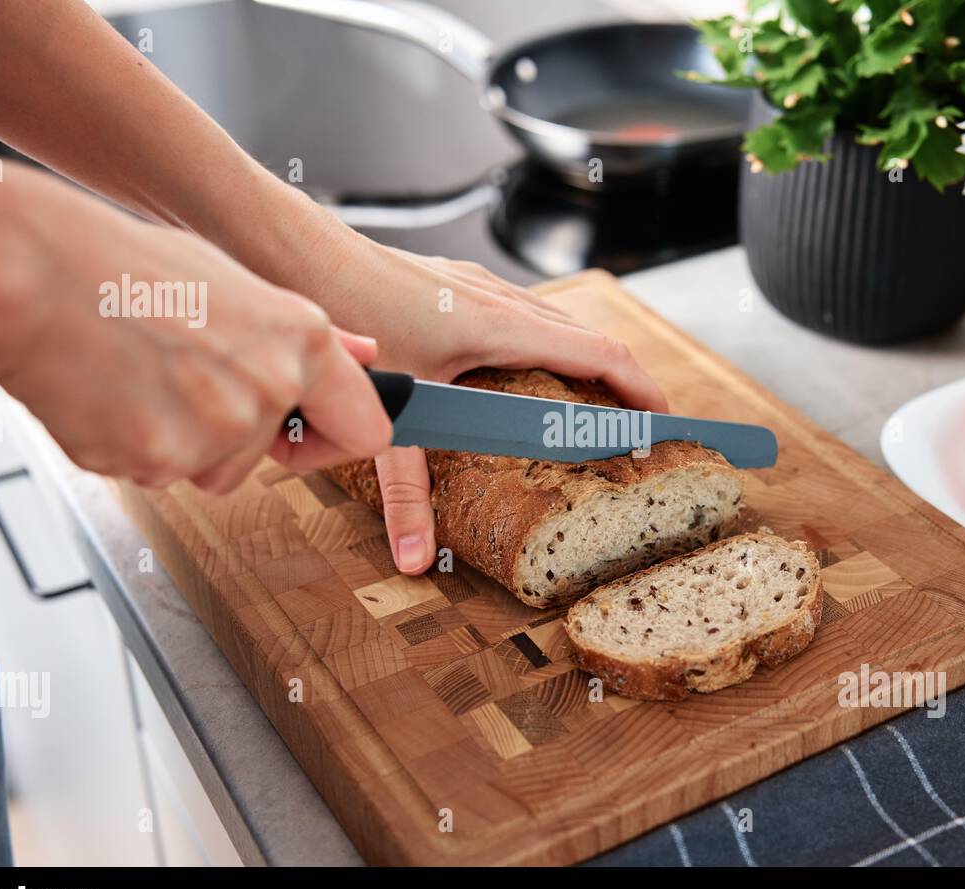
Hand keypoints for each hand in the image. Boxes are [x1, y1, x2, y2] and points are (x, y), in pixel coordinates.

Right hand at [0, 164, 393, 493]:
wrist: (28, 271)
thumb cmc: (124, 267)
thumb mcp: (235, 282)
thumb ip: (307, 335)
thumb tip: (365, 356)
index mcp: (301, 341)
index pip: (368, 430)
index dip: (337, 437)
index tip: (312, 433)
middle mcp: (269, 390)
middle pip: (267, 455)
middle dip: (233, 433)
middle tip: (180, 376)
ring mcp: (213, 432)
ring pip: (211, 469)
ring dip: (181, 442)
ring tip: (140, 376)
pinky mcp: (155, 461)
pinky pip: (156, 474)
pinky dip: (132, 446)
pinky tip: (110, 393)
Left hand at [296, 225, 669, 574]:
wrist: (297, 255)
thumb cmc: (347, 318)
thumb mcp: (384, 416)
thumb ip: (405, 491)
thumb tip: (417, 558)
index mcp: (504, 328)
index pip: (603, 357)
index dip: (643, 390)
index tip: (667, 422)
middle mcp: (501, 301)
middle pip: (590, 339)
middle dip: (622, 382)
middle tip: (635, 426)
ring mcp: (478, 287)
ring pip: (557, 323)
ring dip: (585, 361)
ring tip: (591, 404)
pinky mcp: (455, 284)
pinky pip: (525, 314)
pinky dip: (547, 346)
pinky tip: (521, 372)